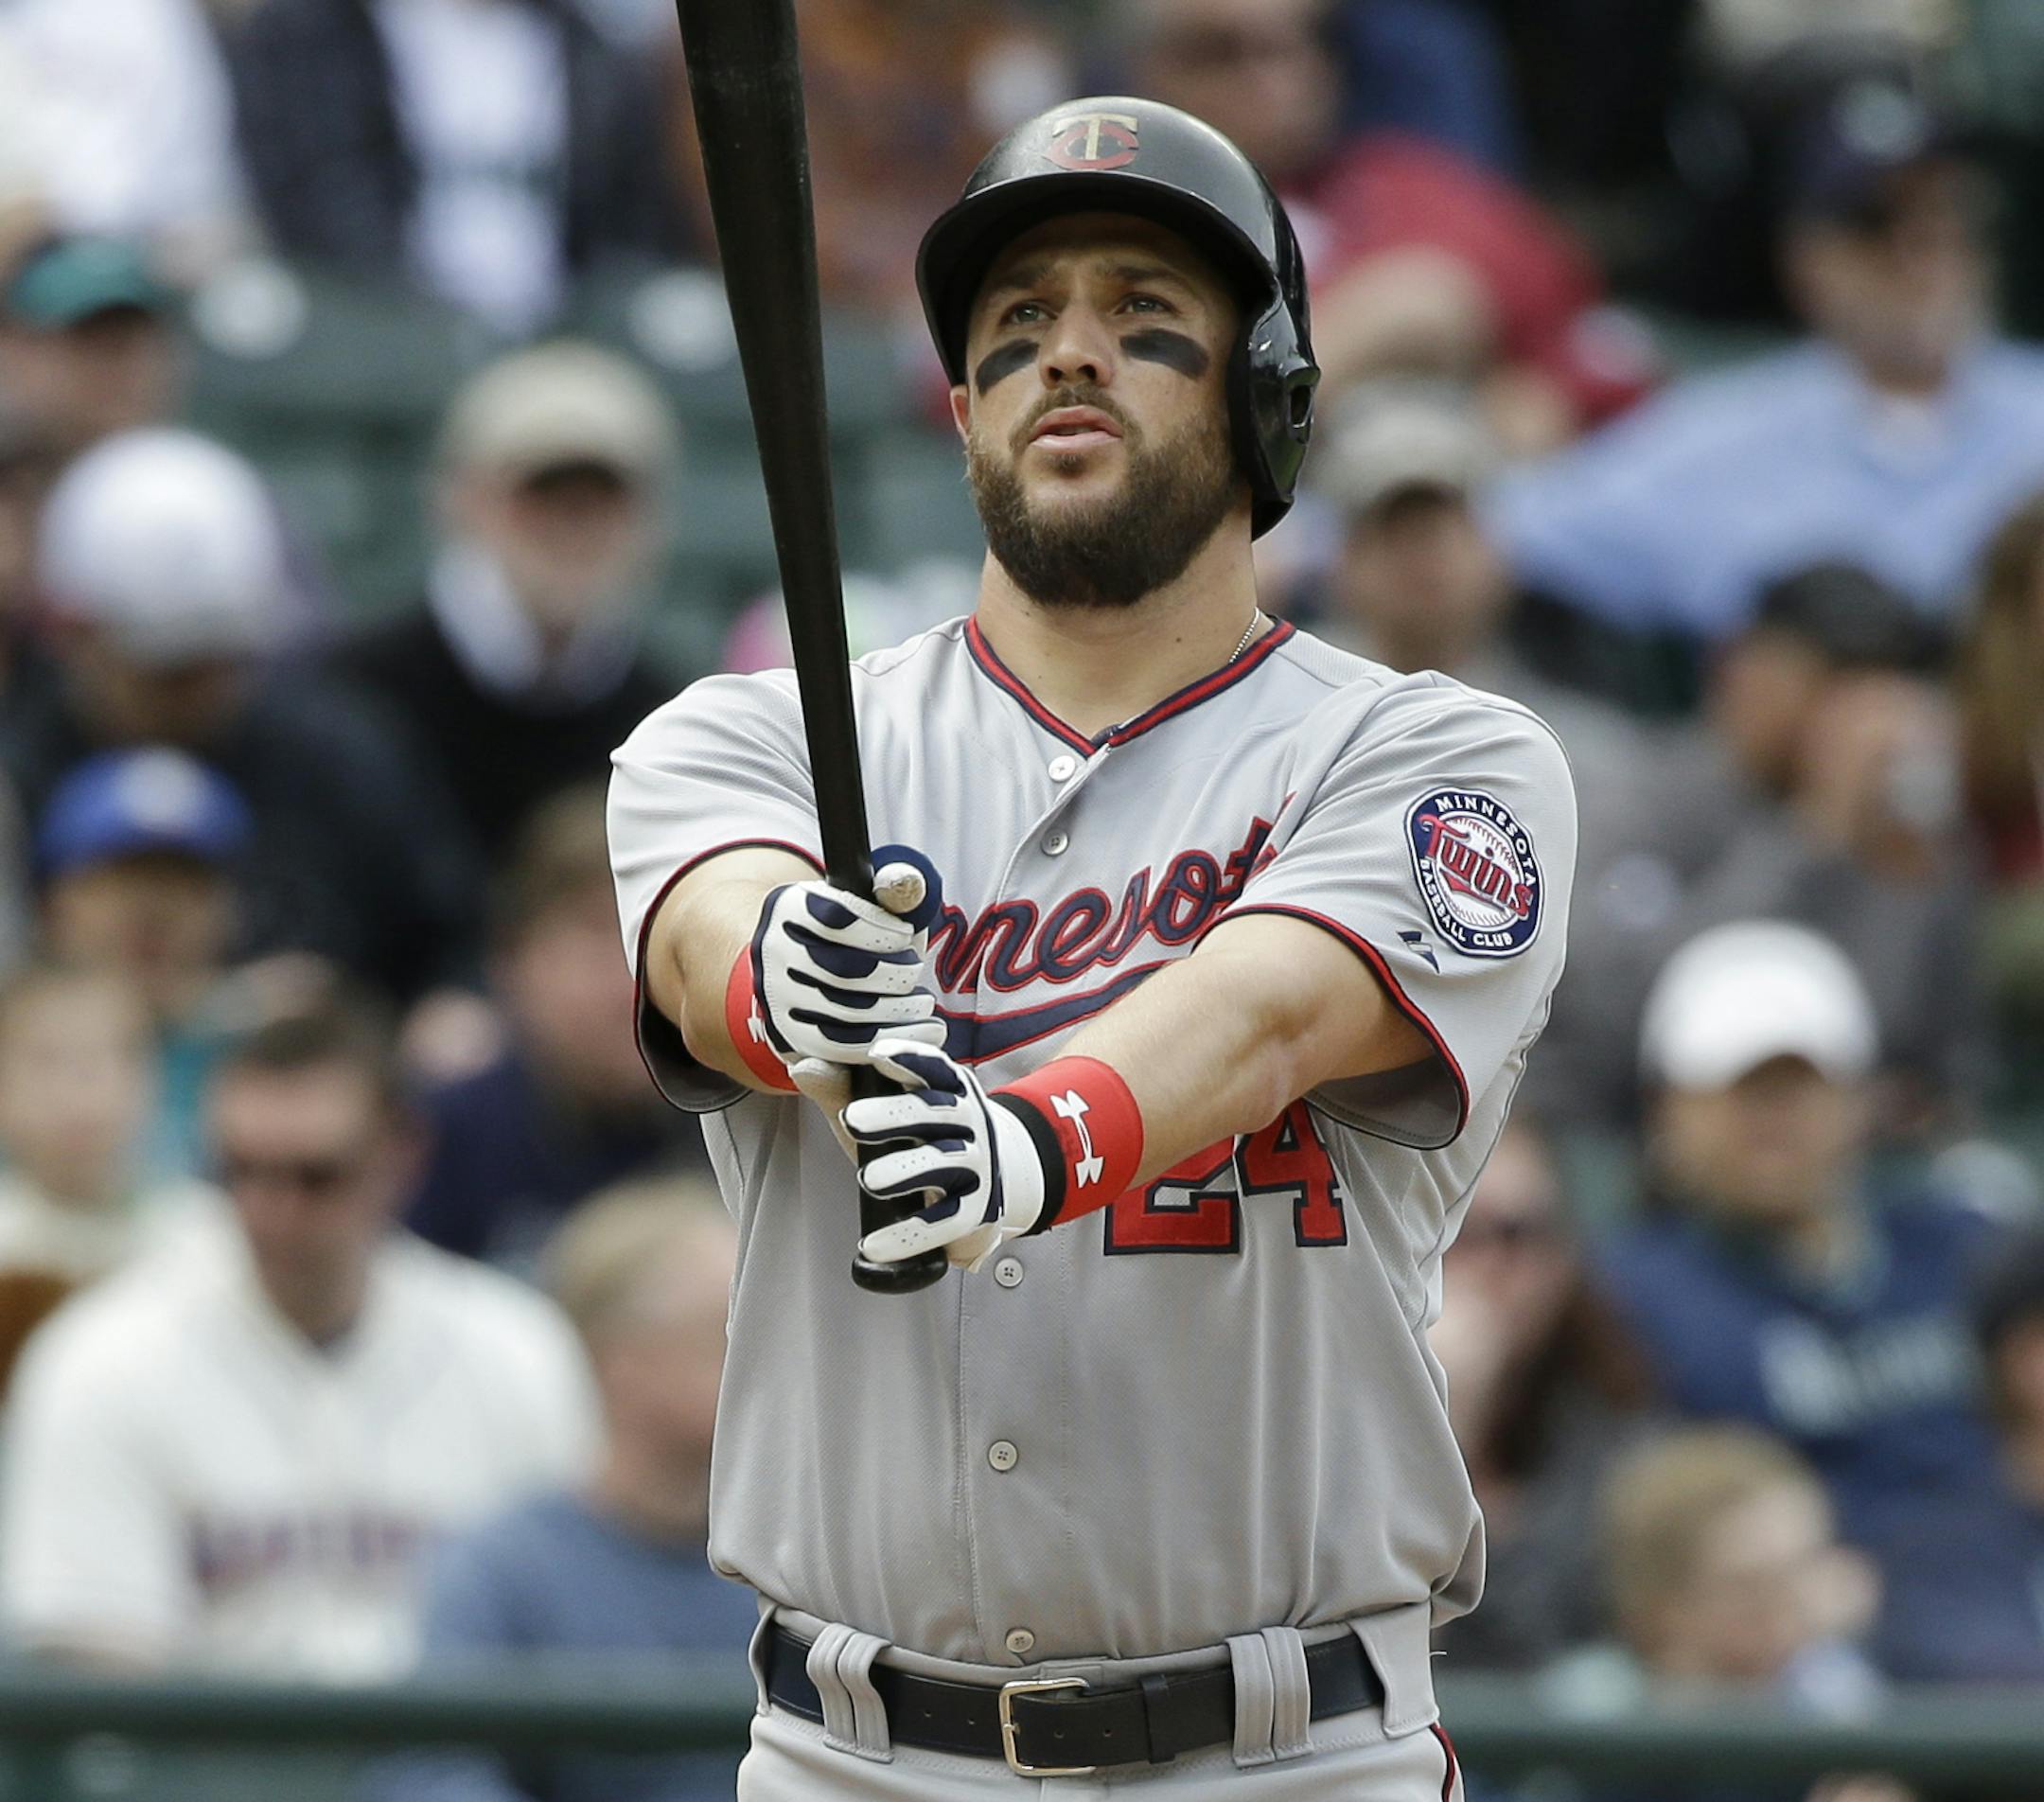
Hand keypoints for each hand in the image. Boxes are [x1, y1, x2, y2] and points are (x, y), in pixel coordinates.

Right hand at [750, 846, 945, 1067]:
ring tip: (921, 1004)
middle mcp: (773, 951)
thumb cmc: (854, 933)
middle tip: (915, 971)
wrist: (805, 968)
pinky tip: (916, 1032)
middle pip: (843, 969)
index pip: (837, 916)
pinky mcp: (789, 1036)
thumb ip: (894, 889)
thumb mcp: (872, 902)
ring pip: (844, 1012)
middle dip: (894, 973)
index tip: (906, 935)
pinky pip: (837, 1047)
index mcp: (789, 906)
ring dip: (896, 1011)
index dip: (880, 929)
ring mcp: (777, 997)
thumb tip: (904, 883)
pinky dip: (885, 1040)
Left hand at [846, 1040, 1046, 1271]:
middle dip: (893, 1115)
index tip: (876, 1055)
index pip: (931, 1067)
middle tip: (852, 1119)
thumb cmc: (919, 1133)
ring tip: (869, 1179)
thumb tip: (802, 1068)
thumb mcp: (879, 1107)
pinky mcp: (977, 1208)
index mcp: (946, 1086)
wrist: (984, 1178)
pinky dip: (910, 1234)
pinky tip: (875, 1244)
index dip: (908, 1058)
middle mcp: (967, 1119)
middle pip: (932, 1112)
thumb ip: (841, 1089)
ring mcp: (975, 1163)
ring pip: (942, 1163)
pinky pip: (946, 1220)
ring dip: (906, 1170)